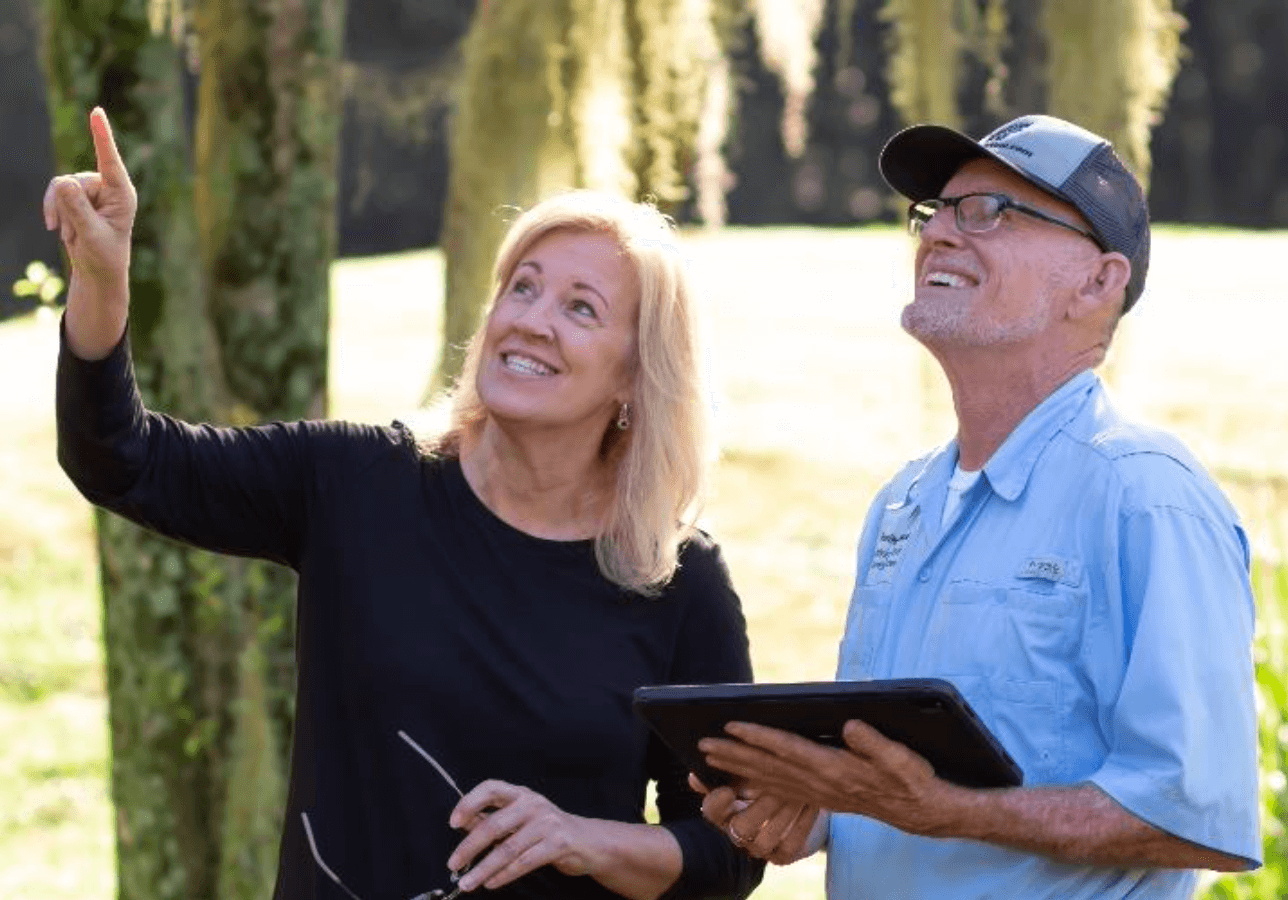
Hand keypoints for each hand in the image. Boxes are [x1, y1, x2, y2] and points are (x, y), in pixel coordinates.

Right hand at [43, 107, 136, 283]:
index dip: (102, 136)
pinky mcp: (76, 195)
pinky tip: (58, 230)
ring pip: (60, 186)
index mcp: (122, 194)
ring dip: (60, 213)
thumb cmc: (104, 255)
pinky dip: (53, 211)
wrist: (97, 269)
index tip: (97, 111)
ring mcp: (91, 189)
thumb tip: (64, 182)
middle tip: (75, 234)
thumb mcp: (91, 235)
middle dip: (68, 209)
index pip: (110, 161)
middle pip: (74, 181)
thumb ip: (78, 210)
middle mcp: (108, 187)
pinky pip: (54, 192)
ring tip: (71, 235)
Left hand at [445, 780, 599, 891]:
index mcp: (520, 794)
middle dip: (469, 847)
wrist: (587, 841)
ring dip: (483, 869)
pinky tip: (491, 883)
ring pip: (507, 849)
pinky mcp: (558, 844)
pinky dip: (504, 875)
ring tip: (468, 882)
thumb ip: (492, 818)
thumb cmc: (548, 828)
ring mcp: (547, 823)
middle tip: (453, 863)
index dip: (469, 803)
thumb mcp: (519, 817)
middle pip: (494, 825)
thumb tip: (462, 822)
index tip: (453, 822)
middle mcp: (533, 804)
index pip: (491, 788)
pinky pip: (524, 862)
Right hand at [690, 774, 819, 864]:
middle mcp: (738, 833)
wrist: (803, 800)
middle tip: (775, 788)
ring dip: (781, 815)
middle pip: (739, 828)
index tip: (728, 790)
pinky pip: (788, 847)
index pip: (712, 810)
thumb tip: (694, 776)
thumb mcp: (748, 771)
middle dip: (759, 805)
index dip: (716, 802)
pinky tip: (811, 805)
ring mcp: (759, 847)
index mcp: (726, 810)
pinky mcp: (780, 856)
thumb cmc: (771, 778)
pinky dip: (801, 826)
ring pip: (763, 841)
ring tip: (797, 794)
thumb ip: (726, 768)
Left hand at [699, 719, 954, 837]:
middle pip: (768, 766)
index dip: (758, 736)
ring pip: (767, 779)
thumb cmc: (912, 779)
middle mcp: (819, 783)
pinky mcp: (818, 795)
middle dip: (733, 754)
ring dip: (736, 767)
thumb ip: (875, 743)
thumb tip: (850, 724)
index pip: (787, 749)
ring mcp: (816, 792)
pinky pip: (778, 788)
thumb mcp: (901, 758)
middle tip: (700, 744)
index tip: (731, 724)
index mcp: (834, 769)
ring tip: (708, 756)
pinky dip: (753, 780)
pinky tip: (737, 775)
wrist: (921, 811)